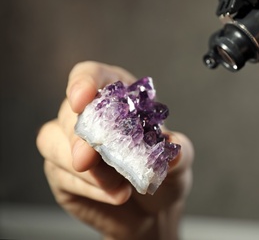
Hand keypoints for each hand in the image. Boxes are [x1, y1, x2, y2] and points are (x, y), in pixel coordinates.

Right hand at [36, 61, 193, 239]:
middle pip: (68, 111)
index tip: (81, 98)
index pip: (92, 75)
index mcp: (119, 98)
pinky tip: (113, 194)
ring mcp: (71, 144)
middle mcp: (91, 116)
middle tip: (91, 157)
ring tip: (116, 184)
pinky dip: (87, 186)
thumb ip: (177, 155)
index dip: (84, 82)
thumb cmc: (163, 176)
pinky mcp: (62, 172)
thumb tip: (173, 150)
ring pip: (52, 141)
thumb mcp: (178, 163)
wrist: (153, 211)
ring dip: (81, 165)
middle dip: (79, 134)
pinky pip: (61, 174)